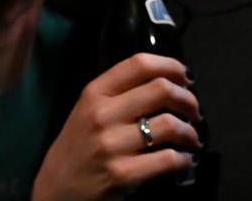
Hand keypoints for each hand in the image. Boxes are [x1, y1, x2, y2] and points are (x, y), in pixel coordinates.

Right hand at [32, 53, 201, 200]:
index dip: (171, 65)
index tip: (185, 77)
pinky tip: (184, 159)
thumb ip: (120, 91)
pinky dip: (184, 158)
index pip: (139, 64)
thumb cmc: (79, 145)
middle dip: (188, 99)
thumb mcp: (88, 108)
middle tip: (195, 110)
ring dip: (190, 131)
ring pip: (170, 124)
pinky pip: (168, 159)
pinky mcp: (122, 174)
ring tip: (192, 137)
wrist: (56, 189)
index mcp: (95, 92)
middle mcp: (102, 114)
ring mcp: (111, 145)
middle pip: (161, 89)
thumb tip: (167, 81)